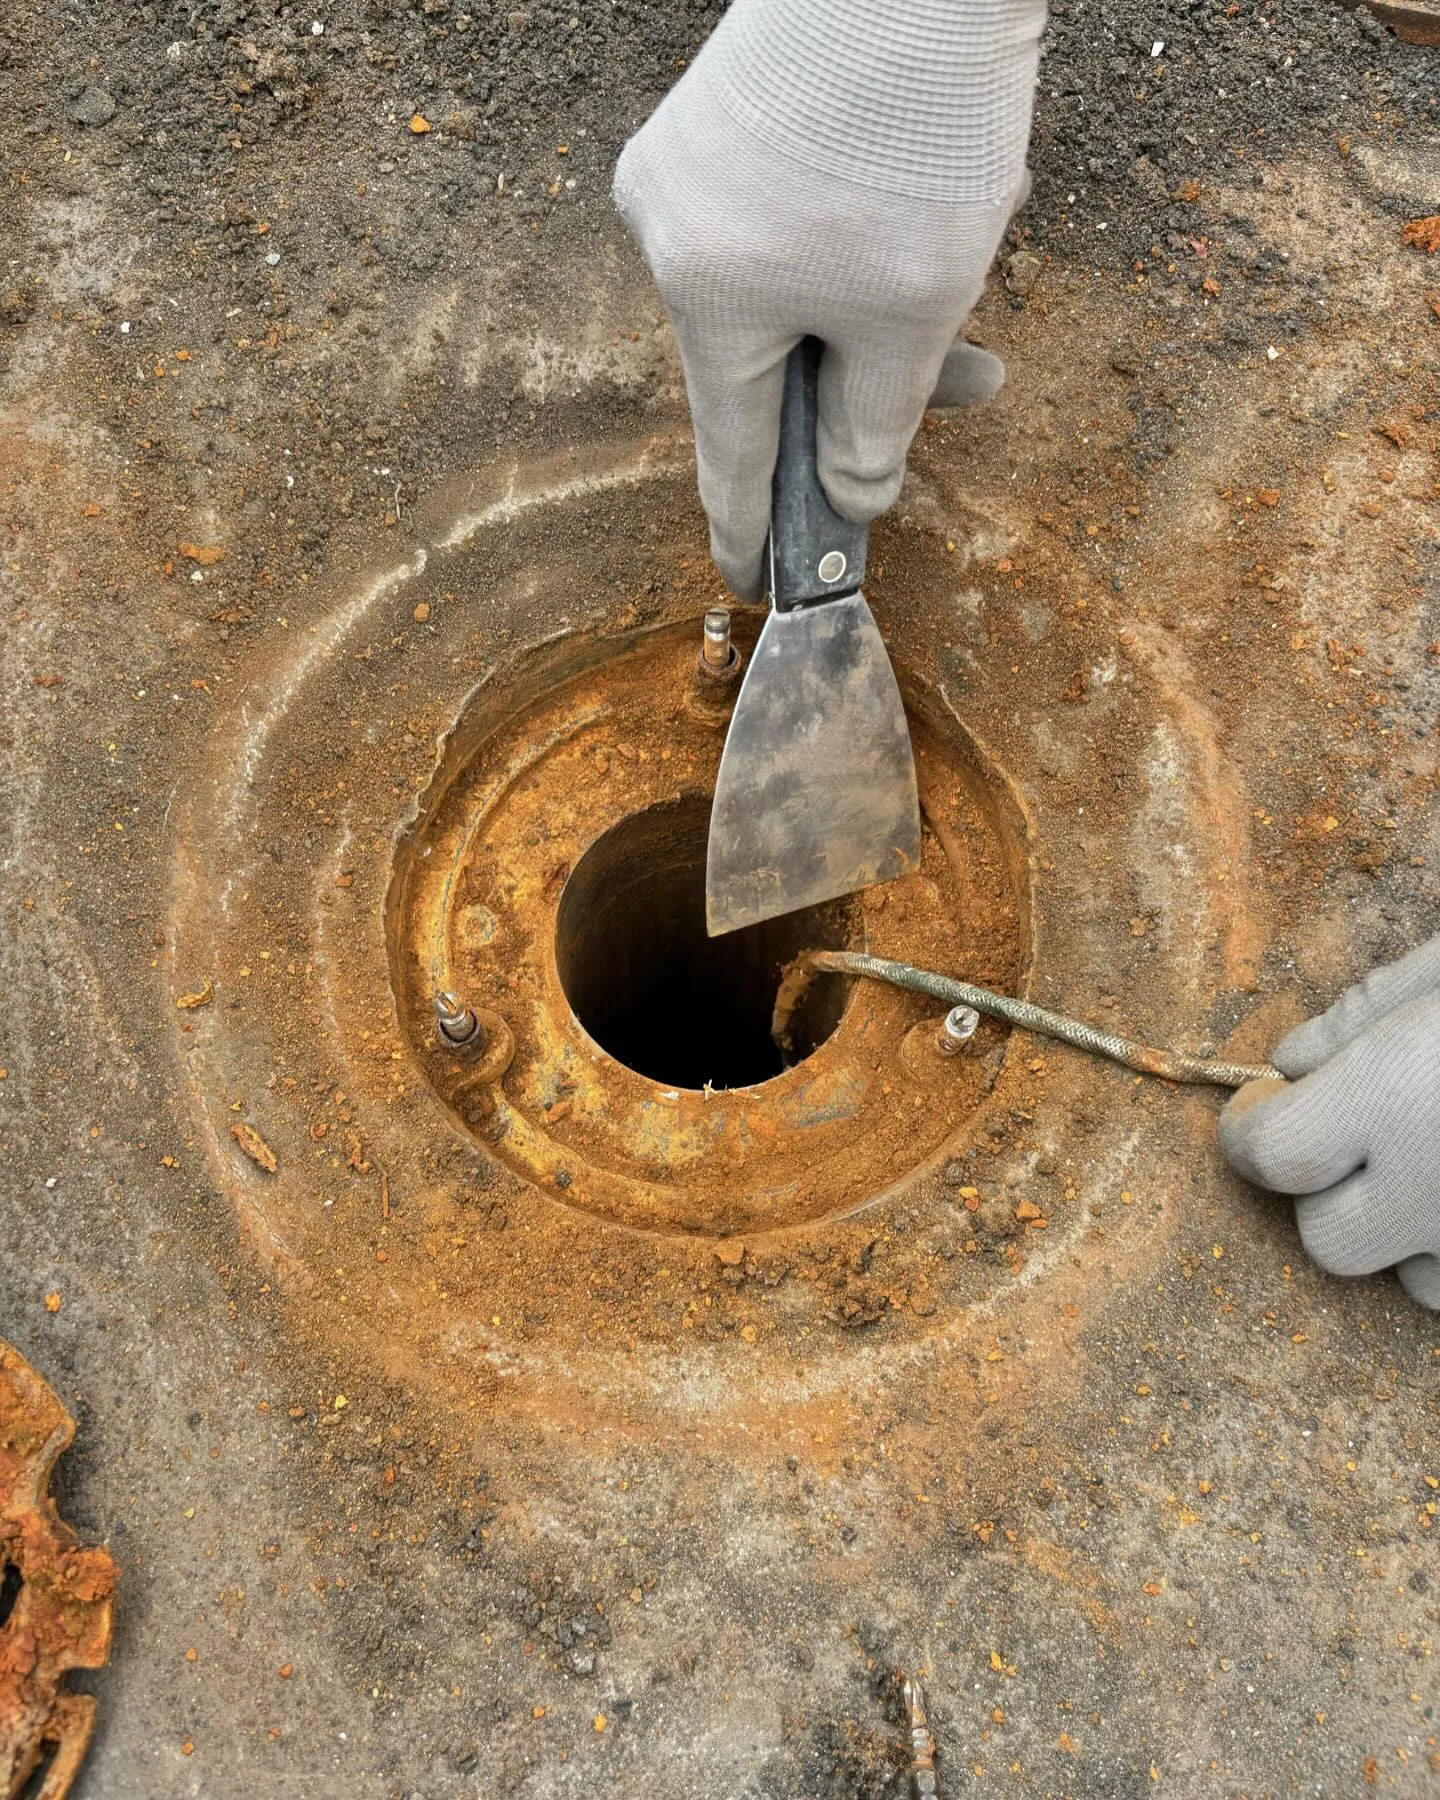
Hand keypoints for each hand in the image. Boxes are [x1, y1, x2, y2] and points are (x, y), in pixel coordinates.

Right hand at [613, 0, 1043, 598]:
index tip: (753, 583)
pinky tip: (933, 196)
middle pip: (775, 359)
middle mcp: (670, 235)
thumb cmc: (913, 131)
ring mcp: (686, 168)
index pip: (730, 452)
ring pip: (789, 284)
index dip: (752, 529)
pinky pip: (784, 217)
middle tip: (972, 378)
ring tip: (974, 248)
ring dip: (883, 295)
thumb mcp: (912, 315)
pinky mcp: (716, 116)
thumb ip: (878, 428)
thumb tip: (853, 498)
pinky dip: (856, 235)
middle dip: (878, 374)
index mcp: (706, 300)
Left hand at [1220, 934, 1439, 1308]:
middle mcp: (1436, 1191)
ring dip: (1410, 1236)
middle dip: (1327, 1192)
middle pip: (1329, 1240)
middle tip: (1366, 1134)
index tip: (1269, 1099)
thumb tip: (1292, 1060)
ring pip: (1413, 1282)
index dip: (1253, 1129)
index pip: (1269, 1154)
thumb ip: (1364, 1015)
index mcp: (1397, 1097)